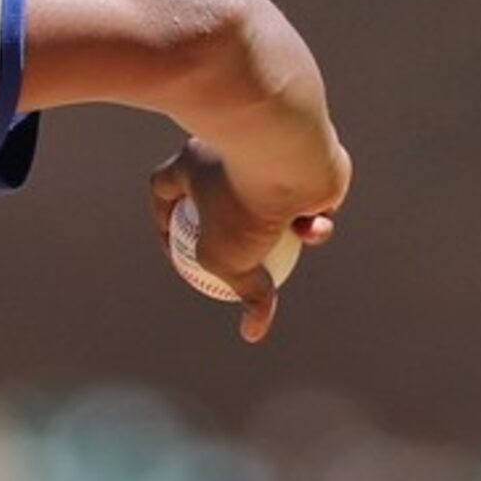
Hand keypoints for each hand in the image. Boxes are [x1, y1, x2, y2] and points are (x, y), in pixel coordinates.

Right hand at [149, 136, 347, 343]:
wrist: (287, 149)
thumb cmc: (240, 198)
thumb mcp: (226, 258)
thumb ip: (241, 290)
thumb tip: (254, 330)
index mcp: (193, 162)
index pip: (166, 191)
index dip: (167, 225)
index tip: (180, 257)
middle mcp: (230, 151)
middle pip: (225, 197)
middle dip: (239, 232)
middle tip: (249, 260)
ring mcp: (270, 151)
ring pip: (276, 201)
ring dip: (286, 232)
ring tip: (292, 242)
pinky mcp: (310, 156)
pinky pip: (310, 196)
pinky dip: (314, 219)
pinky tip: (313, 228)